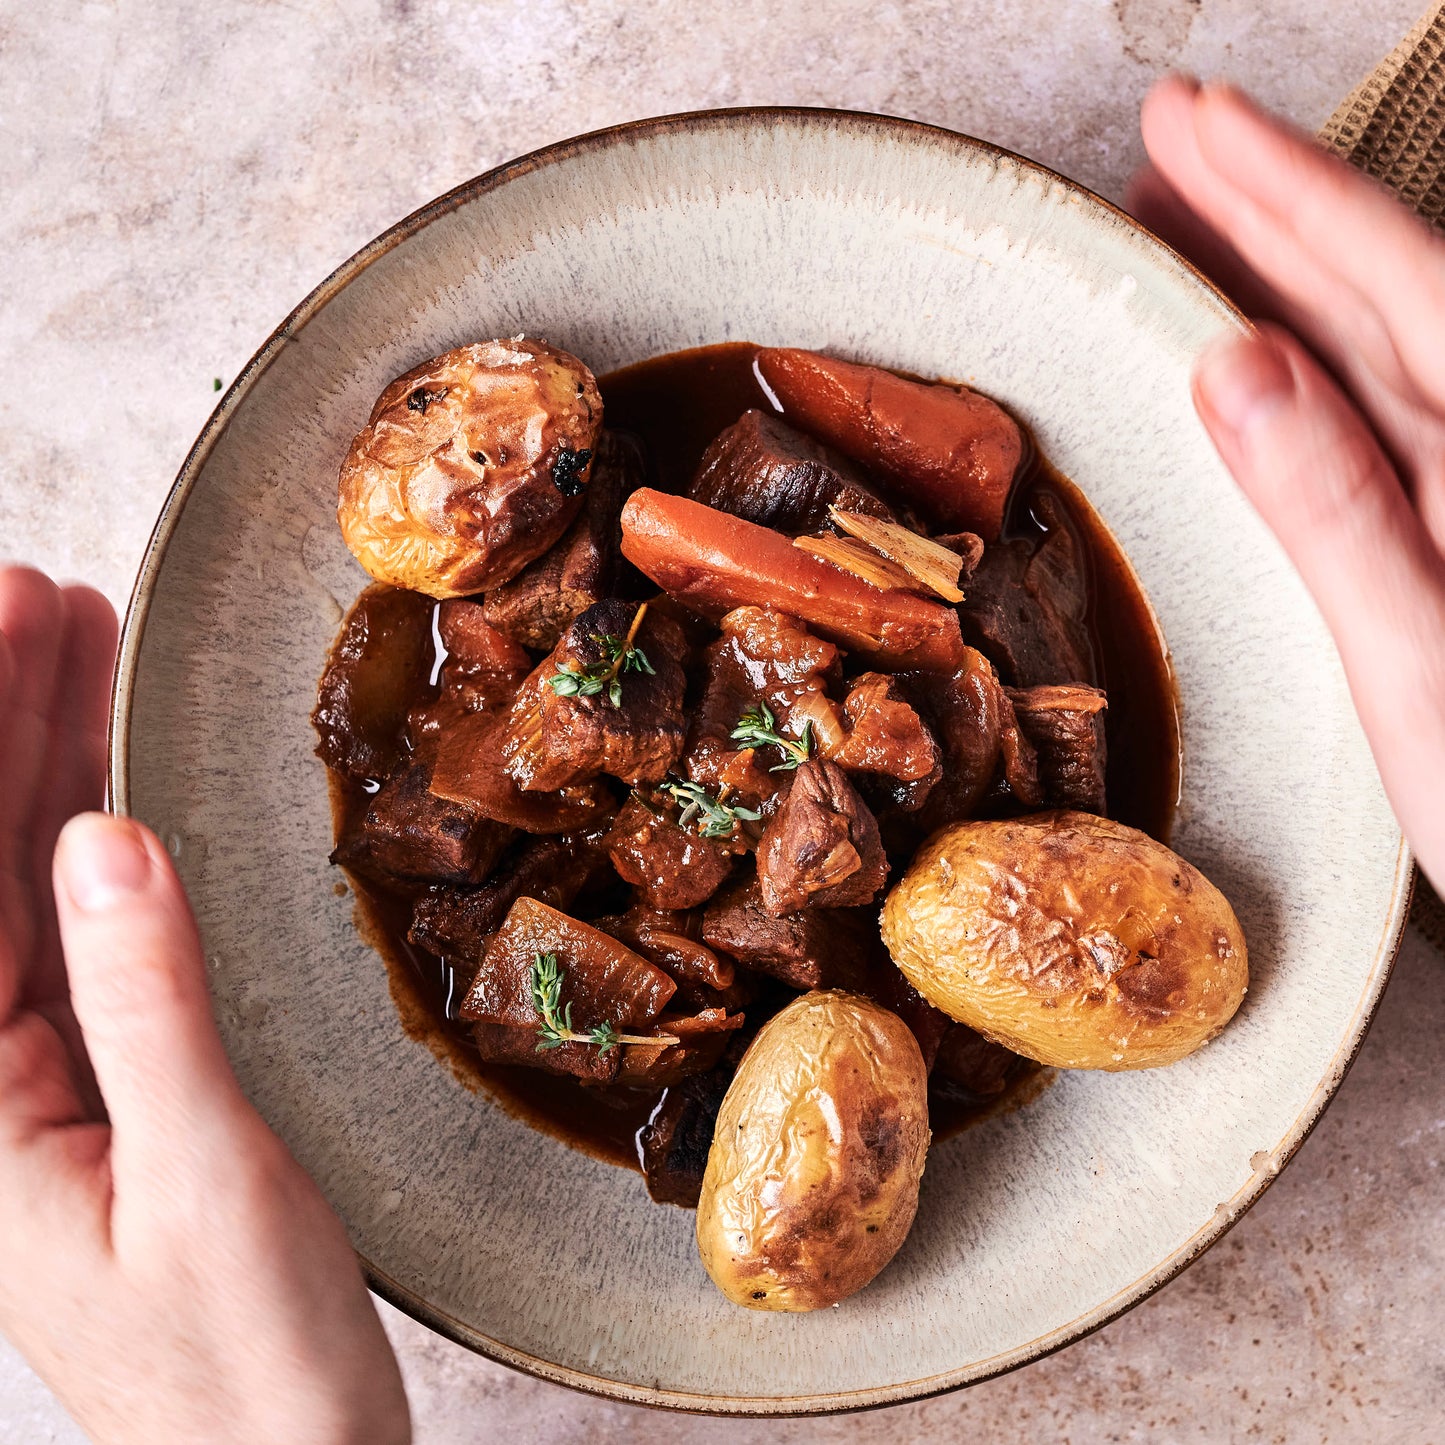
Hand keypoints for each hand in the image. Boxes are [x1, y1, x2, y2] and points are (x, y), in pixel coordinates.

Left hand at [0, 569, 409, 1443]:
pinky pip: (82, 936)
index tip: (9, 620)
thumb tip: (105, 839)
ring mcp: (38, 1084)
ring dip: (44, 763)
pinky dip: (99, 843)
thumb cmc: (240, 1369)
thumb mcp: (205, 1181)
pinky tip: (115, 777)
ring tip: (76, 643)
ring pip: (20, 887)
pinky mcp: (104, 1084)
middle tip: (41, 594)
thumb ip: (145, 1006)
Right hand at [1129, 77, 1444, 889]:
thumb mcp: (1415, 664)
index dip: (1288, 192)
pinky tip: (1252, 361)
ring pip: (1366, 350)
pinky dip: (1294, 376)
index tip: (1195, 121)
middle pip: (1379, 292)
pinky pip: (1361, 425)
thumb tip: (1236, 367)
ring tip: (1189, 219)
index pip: (1392, 281)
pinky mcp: (1436, 546)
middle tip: (1172, 138)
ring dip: (1276, 277)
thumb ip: (1337, 512)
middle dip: (1271, 206)